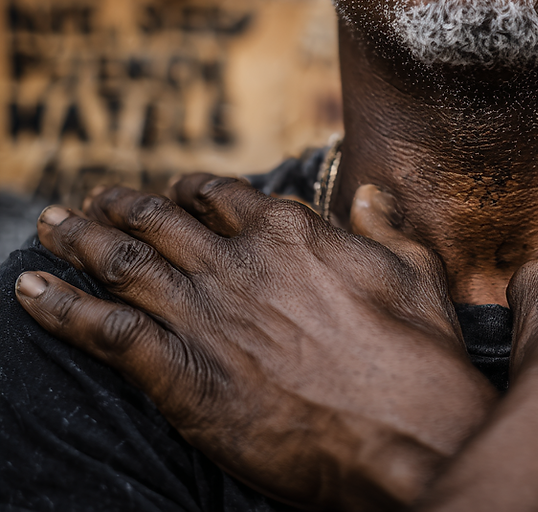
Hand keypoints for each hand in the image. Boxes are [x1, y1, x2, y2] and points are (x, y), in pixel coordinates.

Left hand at [15, 176, 496, 511]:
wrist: (403, 432)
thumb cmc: (416, 353)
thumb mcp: (415, 272)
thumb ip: (386, 225)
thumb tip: (373, 193)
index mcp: (291, 233)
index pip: (221, 196)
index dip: (187, 189)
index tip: (170, 189)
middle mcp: (239, 263)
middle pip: (159, 221)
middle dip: (119, 205)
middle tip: (92, 199)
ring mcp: (207, 316)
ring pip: (122, 263)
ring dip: (79, 240)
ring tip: (52, 223)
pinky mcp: (183, 375)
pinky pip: (104, 332)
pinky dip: (61, 308)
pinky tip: (29, 290)